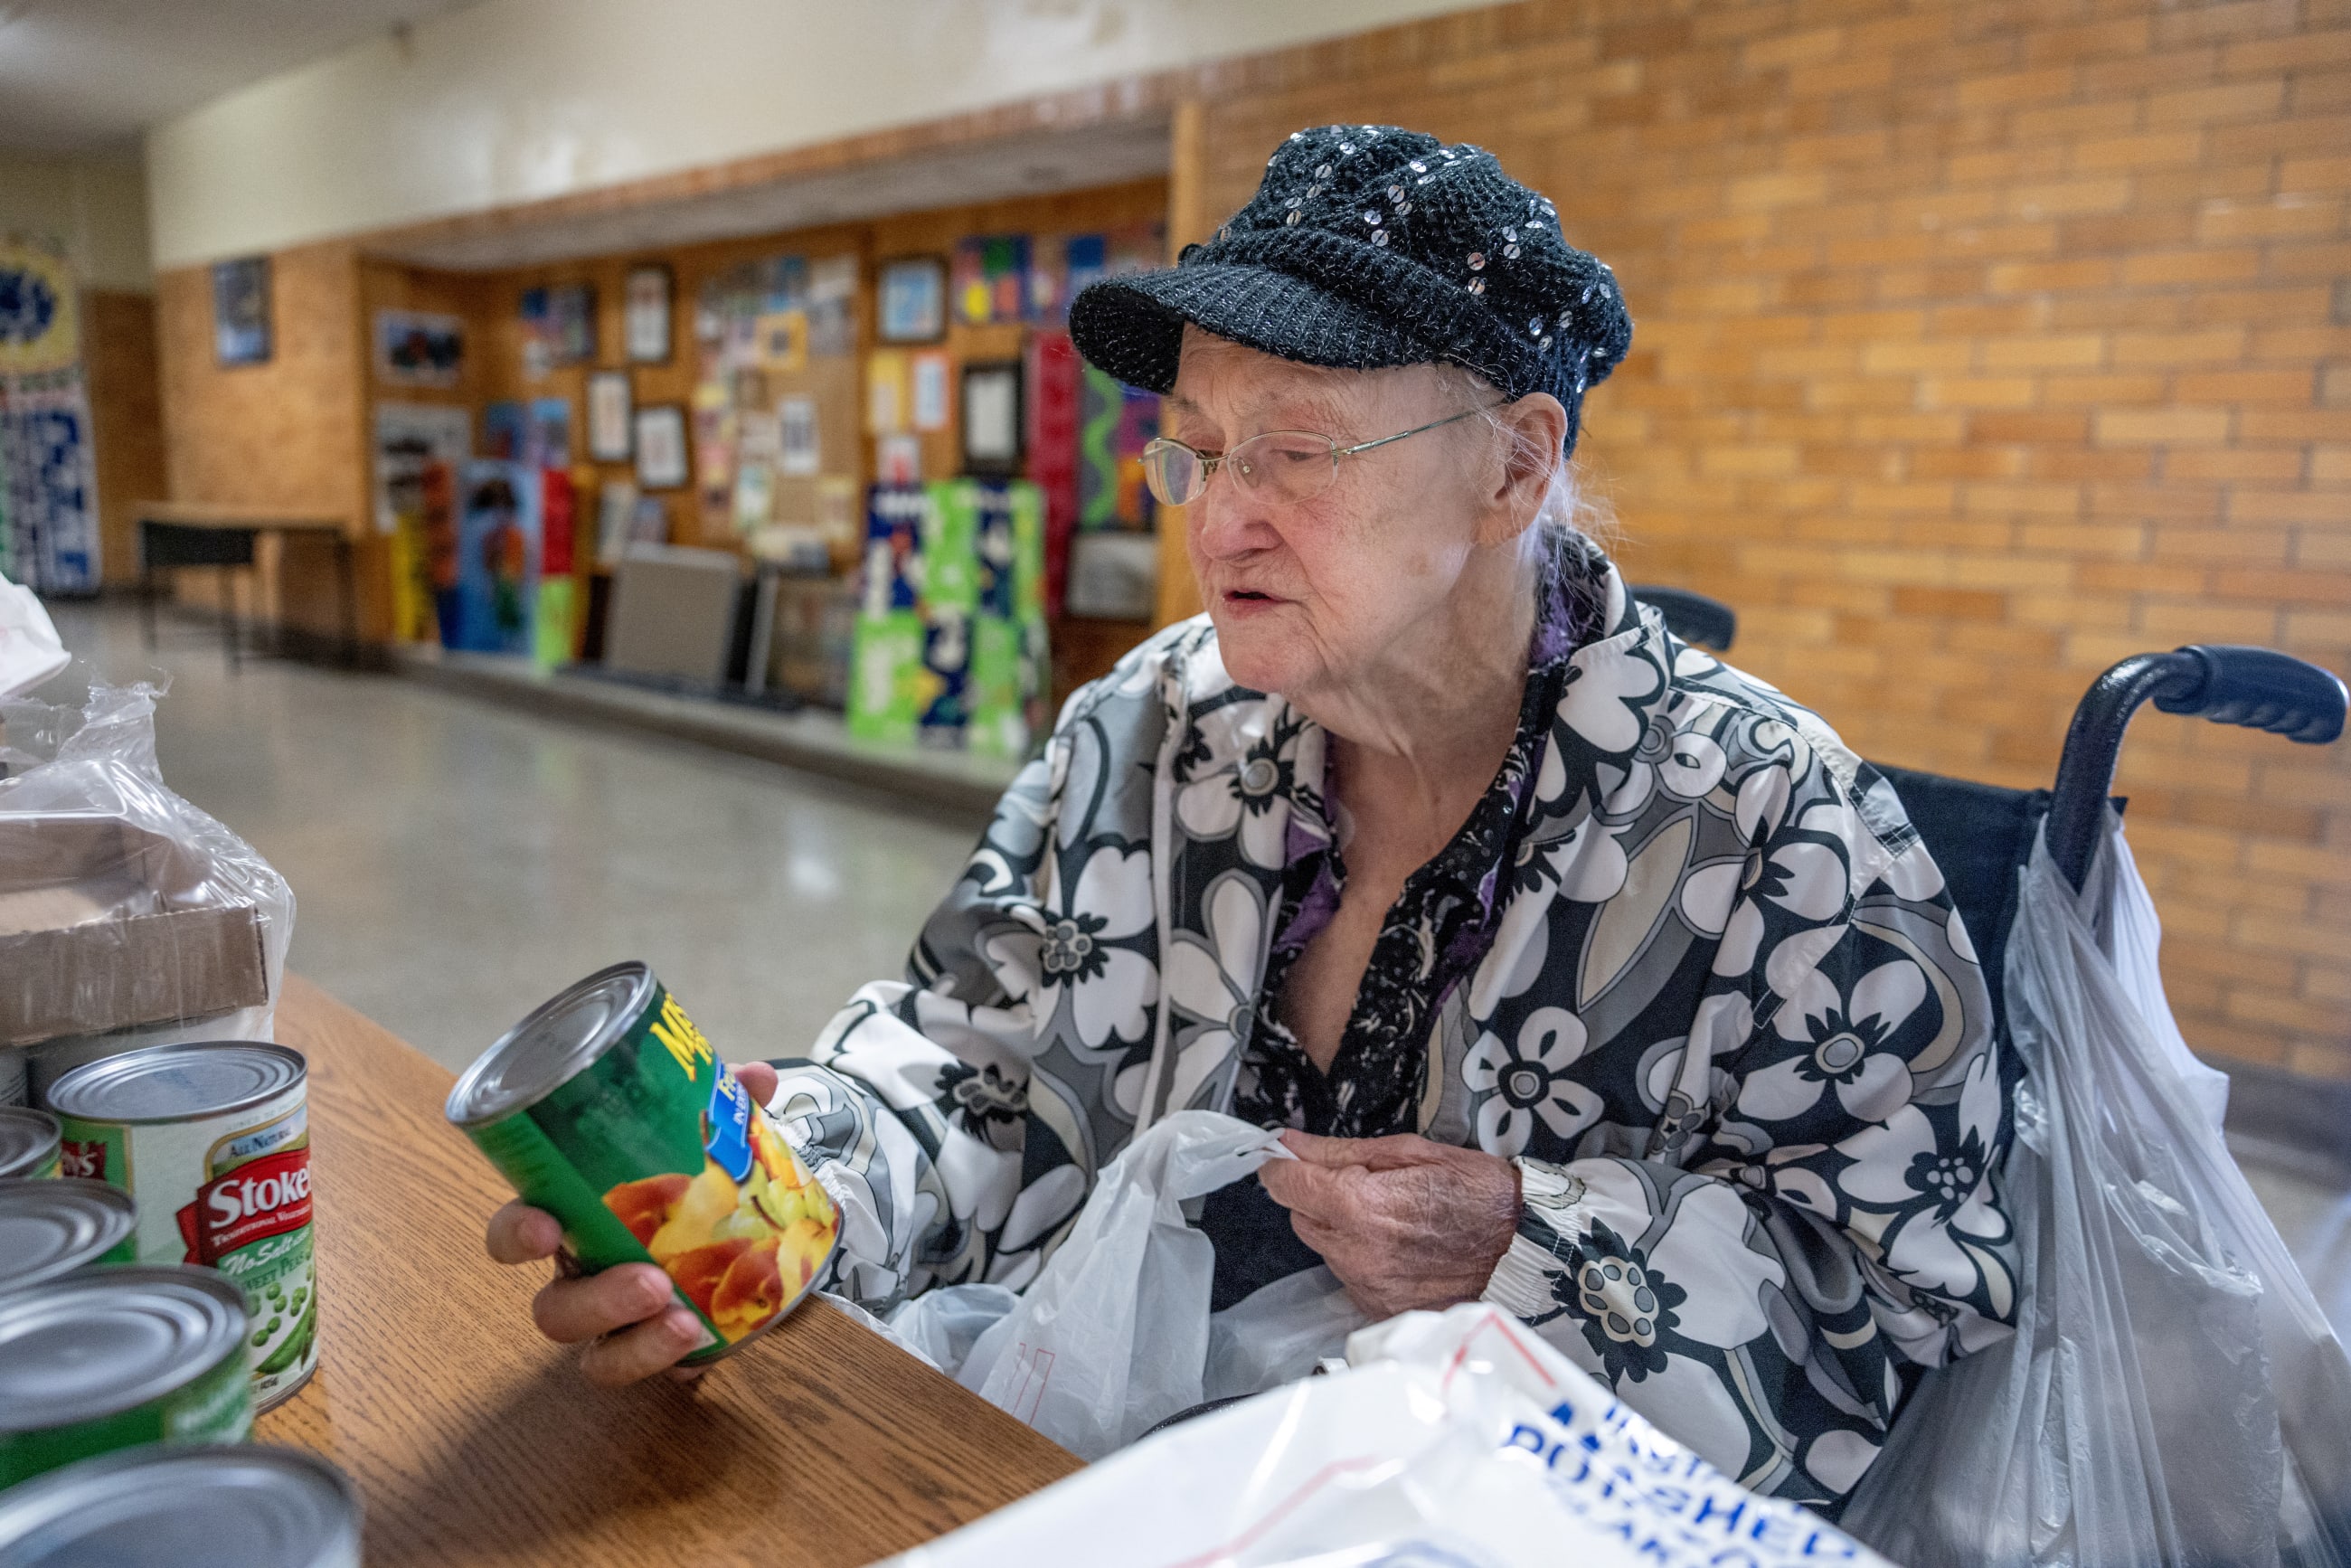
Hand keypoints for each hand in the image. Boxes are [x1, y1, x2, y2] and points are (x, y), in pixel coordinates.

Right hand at [481, 1061, 778, 1385]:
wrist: (741, 1239)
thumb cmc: (689, 1184)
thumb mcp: (702, 1140)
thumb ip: (722, 1107)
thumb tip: (755, 1077)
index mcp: (574, 1220)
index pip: (515, 1233)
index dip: (516, 1237)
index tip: (544, 1230)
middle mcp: (583, 1278)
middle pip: (553, 1311)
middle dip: (595, 1302)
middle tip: (649, 1283)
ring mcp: (616, 1326)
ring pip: (597, 1357)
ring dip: (638, 1345)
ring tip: (685, 1321)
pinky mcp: (657, 1355)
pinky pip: (657, 1375)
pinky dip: (678, 1363)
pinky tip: (708, 1346)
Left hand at [1257, 1130, 1520, 1320]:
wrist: (1525, 1248)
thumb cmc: (1478, 1193)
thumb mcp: (1411, 1152)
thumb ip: (1341, 1151)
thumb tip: (1291, 1143)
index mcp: (1361, 1205)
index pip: (1284, 1183)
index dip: (1284, 1166)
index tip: (1292, 1159)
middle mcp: (1356, 1252)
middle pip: (1301, 1217)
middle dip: (1319, 1197)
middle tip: (1365, 1185)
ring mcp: (1368, 1286)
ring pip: (1325, 1248)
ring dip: (1342, 1230)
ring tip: (1393, 1218)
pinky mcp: (1380, 1309)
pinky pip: (1349, 1276)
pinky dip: (1363, 1260)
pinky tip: (1400, 1248)